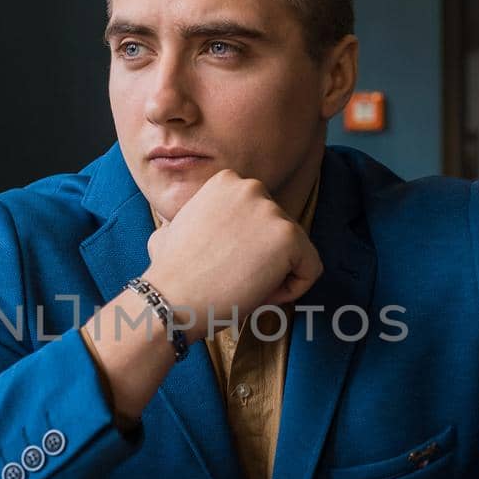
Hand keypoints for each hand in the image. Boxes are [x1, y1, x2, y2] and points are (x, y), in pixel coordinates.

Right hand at [143, 170, 322, 341]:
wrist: (172, 298)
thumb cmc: (168, 272)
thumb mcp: (174, 227)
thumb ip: (194, 219)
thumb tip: (182, 224)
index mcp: (227, 180)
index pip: (261, 218)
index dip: (245, 248)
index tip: (221, 264)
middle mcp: (252, 186)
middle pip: (280, 233)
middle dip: (263, 260)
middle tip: (231, 278)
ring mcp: (271, 210)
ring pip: (296, 252)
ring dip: (275, 276)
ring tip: (241, 286)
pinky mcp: (288, 237)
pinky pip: (310, 270)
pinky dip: (292, 290)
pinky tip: (259, 293)